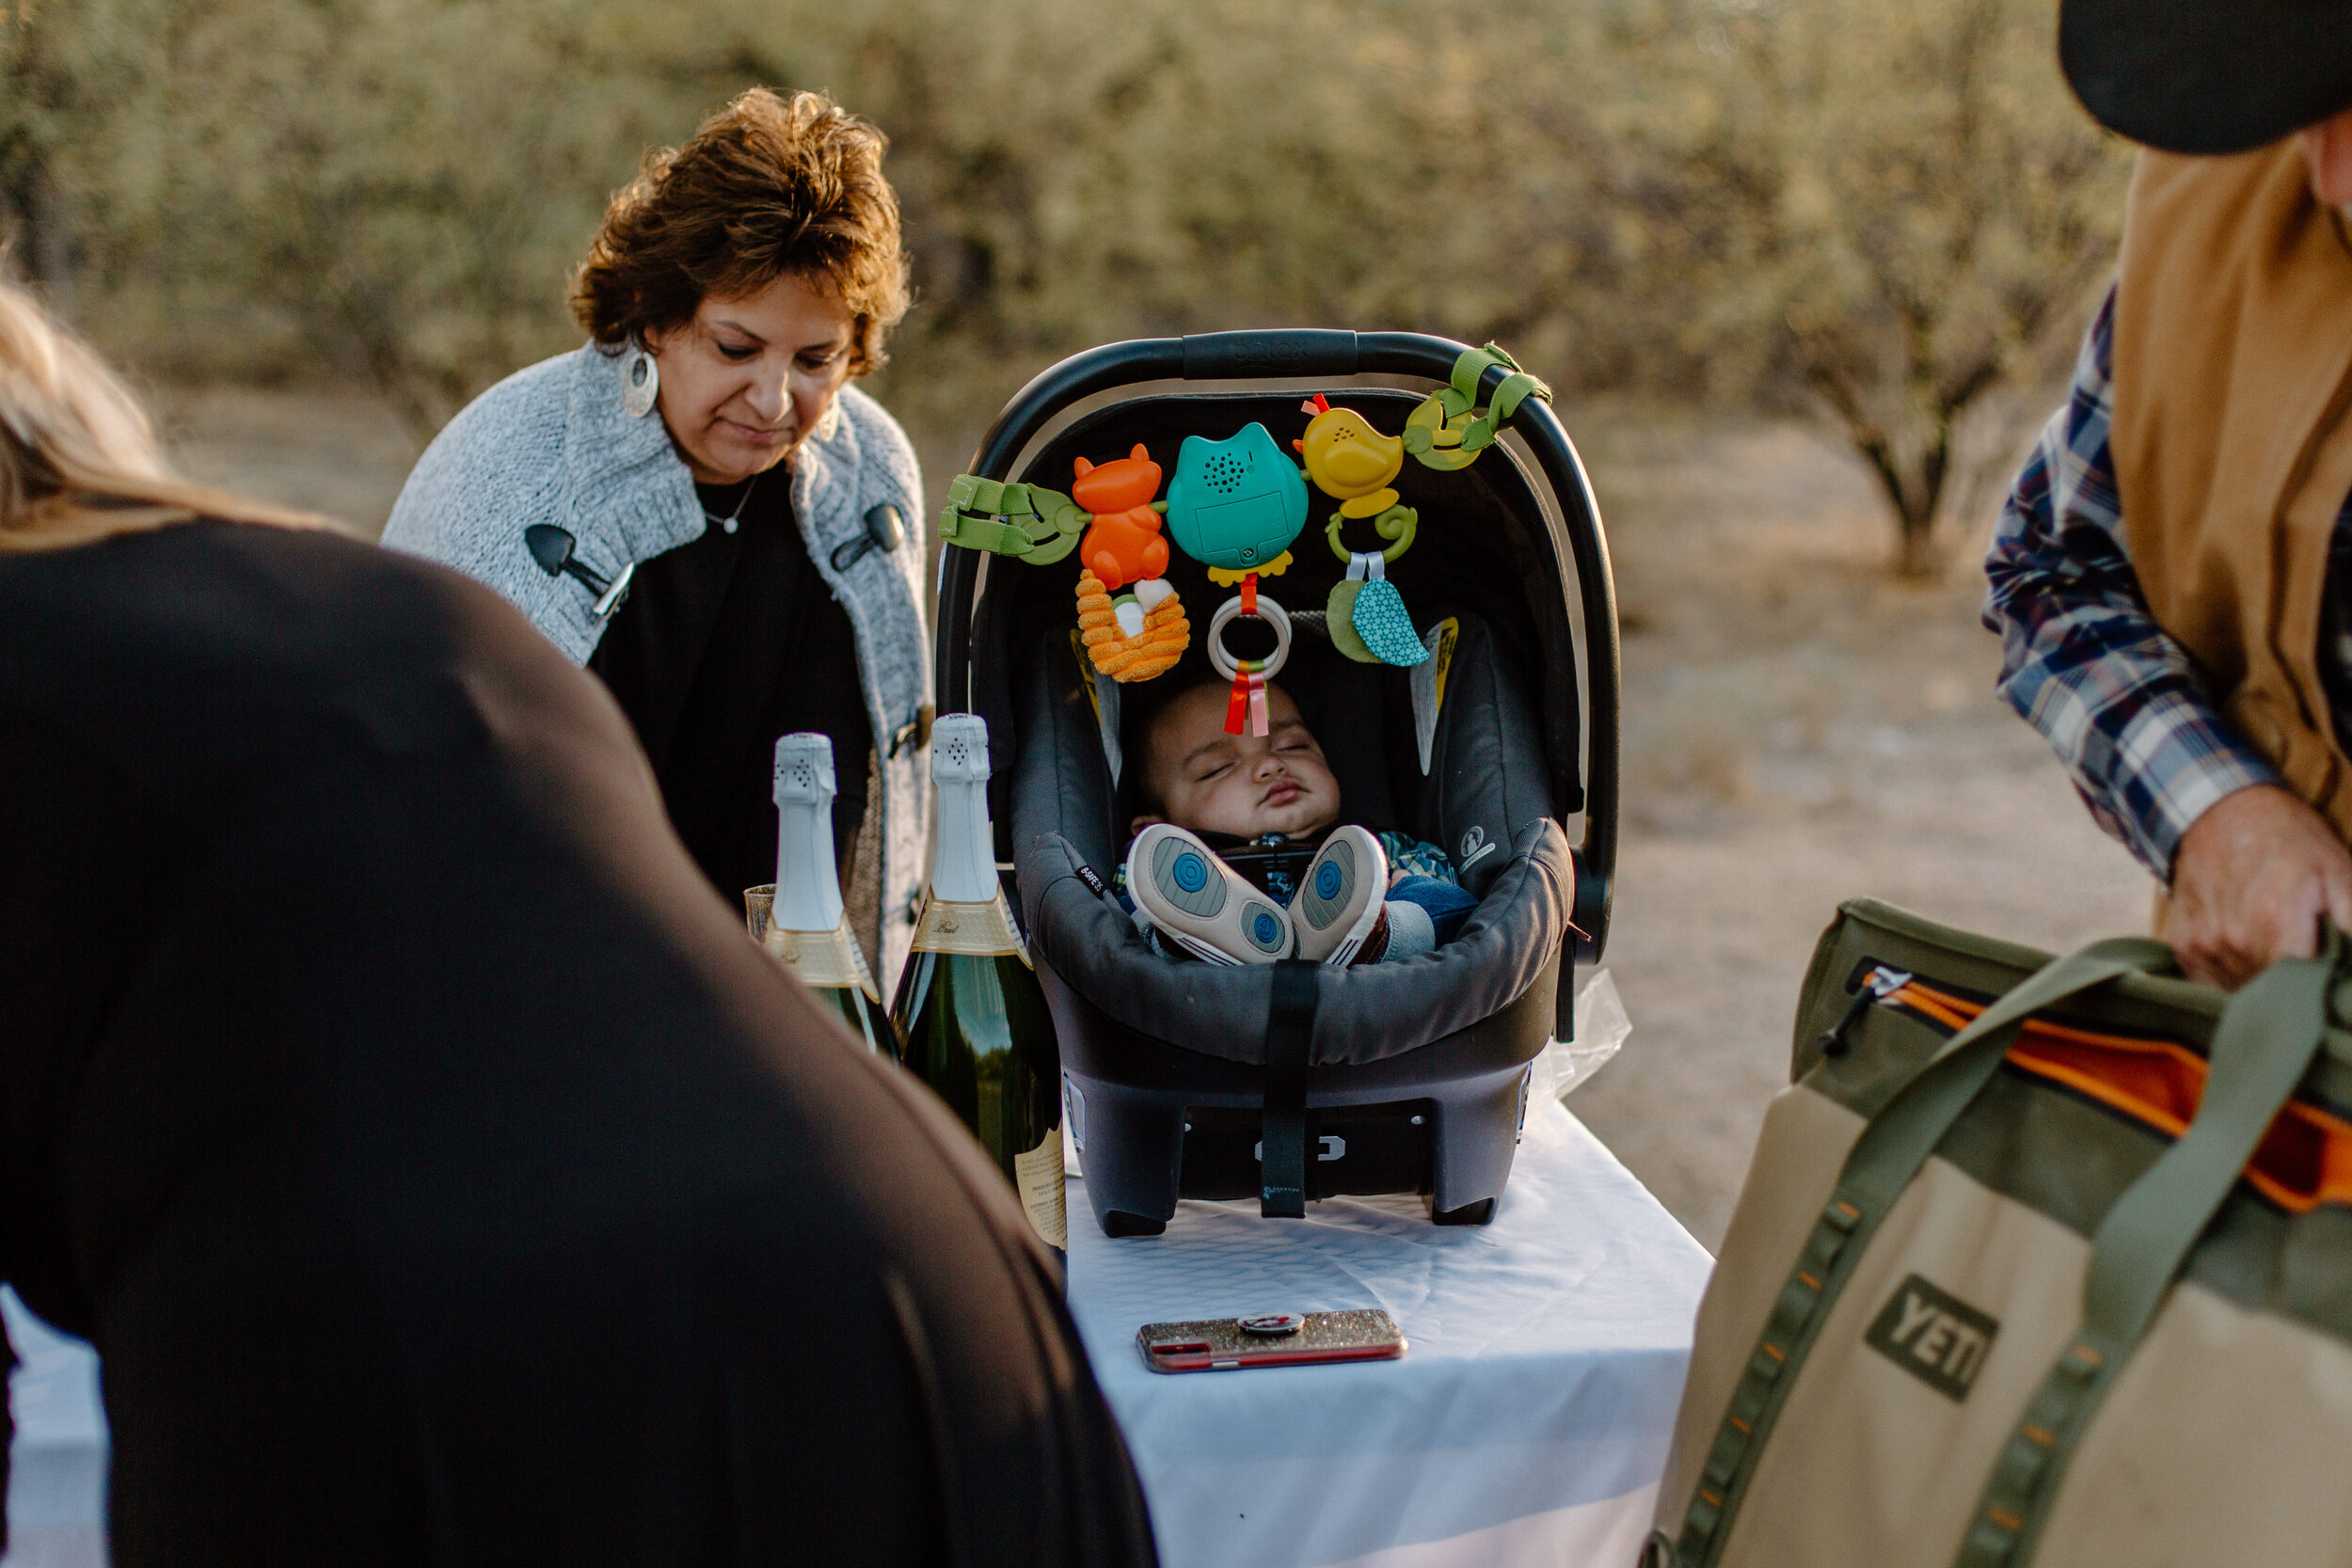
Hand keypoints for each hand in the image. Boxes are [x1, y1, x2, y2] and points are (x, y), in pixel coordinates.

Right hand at [2168, 784, 2351, 988]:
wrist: (2220, 811)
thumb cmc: (2286, 838)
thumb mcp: (2339, 870)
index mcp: (2275, 923)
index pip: (2302, 988)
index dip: (2318, 981)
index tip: (2323, 961)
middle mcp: (2233, 939)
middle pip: (2273, 991)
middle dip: (2291, 978)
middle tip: (2300, 942)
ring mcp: (2204, 944)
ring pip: (2241, 990)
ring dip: (2260, 977)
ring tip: (2270, 939)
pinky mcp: (2183, 945)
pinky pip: (2211, 983)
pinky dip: (2231, 973)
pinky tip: (2243, 944)